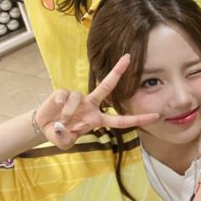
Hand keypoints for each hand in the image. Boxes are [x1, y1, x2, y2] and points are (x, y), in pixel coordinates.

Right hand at [34, 54, 158, 148]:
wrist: (43, 126)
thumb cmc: (60, 133)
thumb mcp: (64, 142)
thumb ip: (66, 140)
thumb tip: (64, 128)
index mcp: (97, 119)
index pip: (121, 121)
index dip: (138, 119)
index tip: (156, 115)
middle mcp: (91, 105)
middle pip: (107, 86)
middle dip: (118, 71)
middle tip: (128, 58)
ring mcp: (79, 98)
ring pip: (77, 98)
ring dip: (69, 112)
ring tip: (62, 122)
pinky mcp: (64, 93)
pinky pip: (65, 96)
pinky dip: (60, 104)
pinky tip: (56, 109)